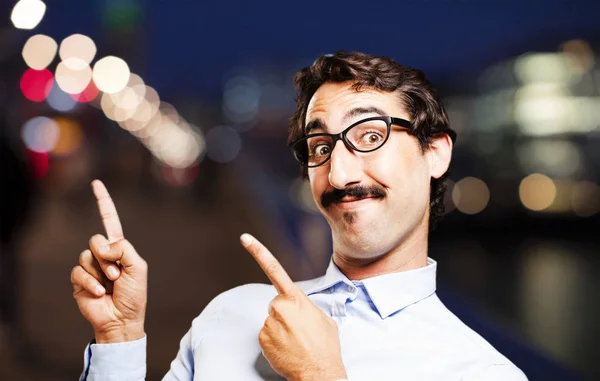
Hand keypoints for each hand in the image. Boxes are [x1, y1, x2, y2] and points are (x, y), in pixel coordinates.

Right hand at [70, 180, 147, 342]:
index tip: (96, 183)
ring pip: (86, 255)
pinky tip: (99, 293)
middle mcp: (103, 254)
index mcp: (119, 248)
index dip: (103, 202)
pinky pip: (79, 272)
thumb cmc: (134, 295)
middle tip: (117, 274)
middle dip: (107, 256)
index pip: (109, 220)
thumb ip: (124, 249)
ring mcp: (90, 267)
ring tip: (110, 285)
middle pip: (96, 239)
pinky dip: (91, 282)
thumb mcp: (138, 267)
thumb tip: (103, 246)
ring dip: (101, 272)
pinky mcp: (79, 280)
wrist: (122, 320)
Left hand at [240, 234, 346, 380]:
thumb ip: (307, 307)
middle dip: (285, 314)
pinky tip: (287, 348)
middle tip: (299, 330)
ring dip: (280, 329)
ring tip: (296, 341)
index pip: (275, 269)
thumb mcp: (323, 318)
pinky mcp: (261, 338)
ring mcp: (268, 323)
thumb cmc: (325, 346)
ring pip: (271, 320)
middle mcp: (279, 307)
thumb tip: (300, 310)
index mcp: (296, 298)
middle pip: (276, 304)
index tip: (245, 238)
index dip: (259, 252)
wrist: (319, 372)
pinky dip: (274, 341)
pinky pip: (265, 334)